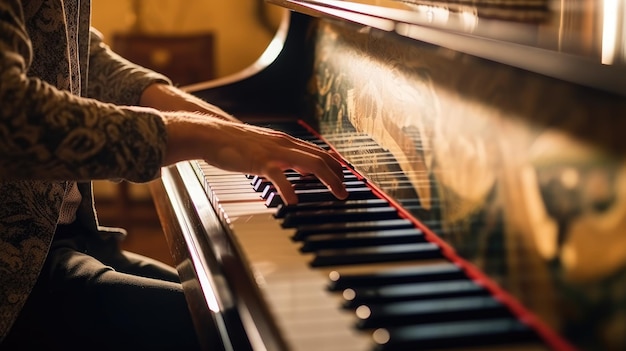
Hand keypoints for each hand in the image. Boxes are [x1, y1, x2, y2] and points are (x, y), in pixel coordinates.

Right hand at [163, 113, 348, 204]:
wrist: (211, 134)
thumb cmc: (236, 144)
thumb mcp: (267, 149)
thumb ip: (286, 158)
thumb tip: (304, 170)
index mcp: (287, 142)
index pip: (319, 153)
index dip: (335, 167)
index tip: (344, 180)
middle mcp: (285, 144)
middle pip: (321, 158)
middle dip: (338, 176)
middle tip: (345, 193)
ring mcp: (274, 152)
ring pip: (310, 163)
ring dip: (327, 179)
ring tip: (335, 194)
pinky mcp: (259, 162)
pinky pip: (279, 176)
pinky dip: (289, 189)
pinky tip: (294, 202)